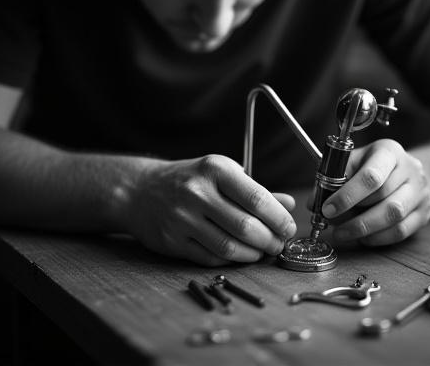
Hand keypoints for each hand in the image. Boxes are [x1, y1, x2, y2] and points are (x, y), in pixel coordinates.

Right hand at [123, 154, 296, 265]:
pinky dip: (232, 260)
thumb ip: (256, 190)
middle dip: (270, 240)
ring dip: (253, 254)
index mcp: (214, 169)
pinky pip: (211, 258)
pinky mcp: (173, 241)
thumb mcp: (222, 174)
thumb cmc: (191, 180)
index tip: (289, 228)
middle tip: (279, 244)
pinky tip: (241, 255)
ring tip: (262, 251)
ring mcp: (182, 218)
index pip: (257, 198)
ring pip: (229, 247)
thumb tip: (289, 204)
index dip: (279, 218)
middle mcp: (197, 192)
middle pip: (246, 226)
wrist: (140, 190)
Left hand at [321, 139, 429, 245]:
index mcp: (389, 151)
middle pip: (382, 197)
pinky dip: (378, 238)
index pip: (371, 176)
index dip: (347, 195)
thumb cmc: (375, 166)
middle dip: (353, 214)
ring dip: (364, 228)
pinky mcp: (425, 212)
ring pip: (393, 216)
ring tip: (343, 232)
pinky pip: (401, 231)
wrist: (411, 171)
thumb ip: (333, 178)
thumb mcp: (355, 161)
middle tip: (332, 223)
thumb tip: (313, 203)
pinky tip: (362, 237)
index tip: (327, 209)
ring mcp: (420, 191)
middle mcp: (409, 169)